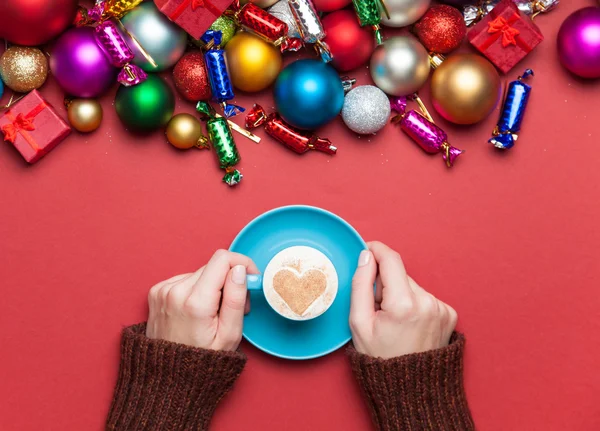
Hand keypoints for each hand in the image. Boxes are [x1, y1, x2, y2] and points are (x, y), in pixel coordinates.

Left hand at [146, 249, 258, 350]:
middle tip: (236, 307)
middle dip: (230, 280)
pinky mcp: (156, 291)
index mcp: (195, 301)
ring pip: (200, 272)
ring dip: (213, 286)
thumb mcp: (229, 335)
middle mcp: (175, 291)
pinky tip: (197, 310)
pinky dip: (196, 290)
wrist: (168, 376)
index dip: (242, 264)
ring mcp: (163, 290)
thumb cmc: (202, 360)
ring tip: (215, 313)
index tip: (251, 278)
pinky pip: (185, 279)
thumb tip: (240, 269)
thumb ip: (236, 298)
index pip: (222, 259)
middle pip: (213, 266)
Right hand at [349, 241, 456, 358]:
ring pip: (412, 286)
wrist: (411, 389)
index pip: (391, 260)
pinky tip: (409, 324)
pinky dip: (415, 304)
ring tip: (394, 321)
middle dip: (385, 283)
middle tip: (377, 308)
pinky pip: (425, 297)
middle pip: (400, 274)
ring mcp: (441, 308)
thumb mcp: (359, 323)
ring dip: (401, 295)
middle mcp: (427, 302)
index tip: (366, 249)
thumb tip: (366, 257)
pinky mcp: (449, 314)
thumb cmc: (381, 358)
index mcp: (404, 304)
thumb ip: (360, 285)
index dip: (376, 250)